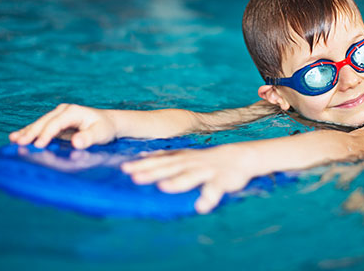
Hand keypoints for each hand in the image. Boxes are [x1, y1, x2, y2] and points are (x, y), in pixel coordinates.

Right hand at [9, 104, 117, 148]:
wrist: (108, 123)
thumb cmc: (105, 128)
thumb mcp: (101, 133)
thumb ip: (89, 138)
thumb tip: (76, 142)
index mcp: (73, 111)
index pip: (56, 123)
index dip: (46, 134)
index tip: (38, 145)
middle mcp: (64, 111)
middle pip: (44, 122)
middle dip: (31, 132)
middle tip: (18, 143)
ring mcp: (59, 115)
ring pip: (40, 123)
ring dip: (27, 132)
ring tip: (13, 140)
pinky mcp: (56, 122)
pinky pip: (42, 127)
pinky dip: (30, 132)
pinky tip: (17, 137)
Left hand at [121, 144, 255, 213]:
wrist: (239, 157)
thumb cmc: (206, 160)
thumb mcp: (185, 156)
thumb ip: (165, 157)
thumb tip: (142, 156)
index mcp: (182, 159)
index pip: (159, 161)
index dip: (143, 164)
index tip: (124, 168)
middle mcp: (191, 163)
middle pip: (170, 168)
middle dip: (153, 173)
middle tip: (135, 178)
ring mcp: (206, 171)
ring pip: (190, 177)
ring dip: (177, 182)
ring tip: (163, 187)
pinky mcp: (222, 181)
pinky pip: (215, 190)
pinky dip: (209, 198)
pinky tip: (201, 207)